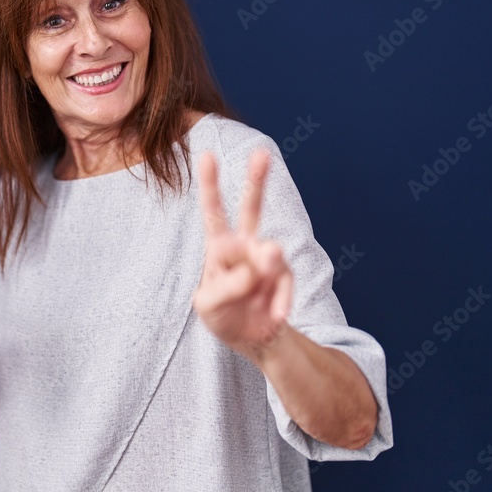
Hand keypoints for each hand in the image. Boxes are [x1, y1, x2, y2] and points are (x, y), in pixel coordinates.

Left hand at [192, 148, 293, 360]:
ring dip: (264, 270)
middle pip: (252, 208)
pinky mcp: (284, 275)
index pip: (213, 212)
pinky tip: (274, 313)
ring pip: (270, 251)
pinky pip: (285, 281)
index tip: (206, 155)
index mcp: (218, 246)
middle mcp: (244, 245)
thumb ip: (227, 284)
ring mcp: (266, 258)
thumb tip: (262, 259)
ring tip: (255, 285)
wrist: (250, 338)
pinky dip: (279, 300)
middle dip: (256, 180)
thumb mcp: (208, 305)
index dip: (210, 184)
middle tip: (261, 153)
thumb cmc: (221, 314)